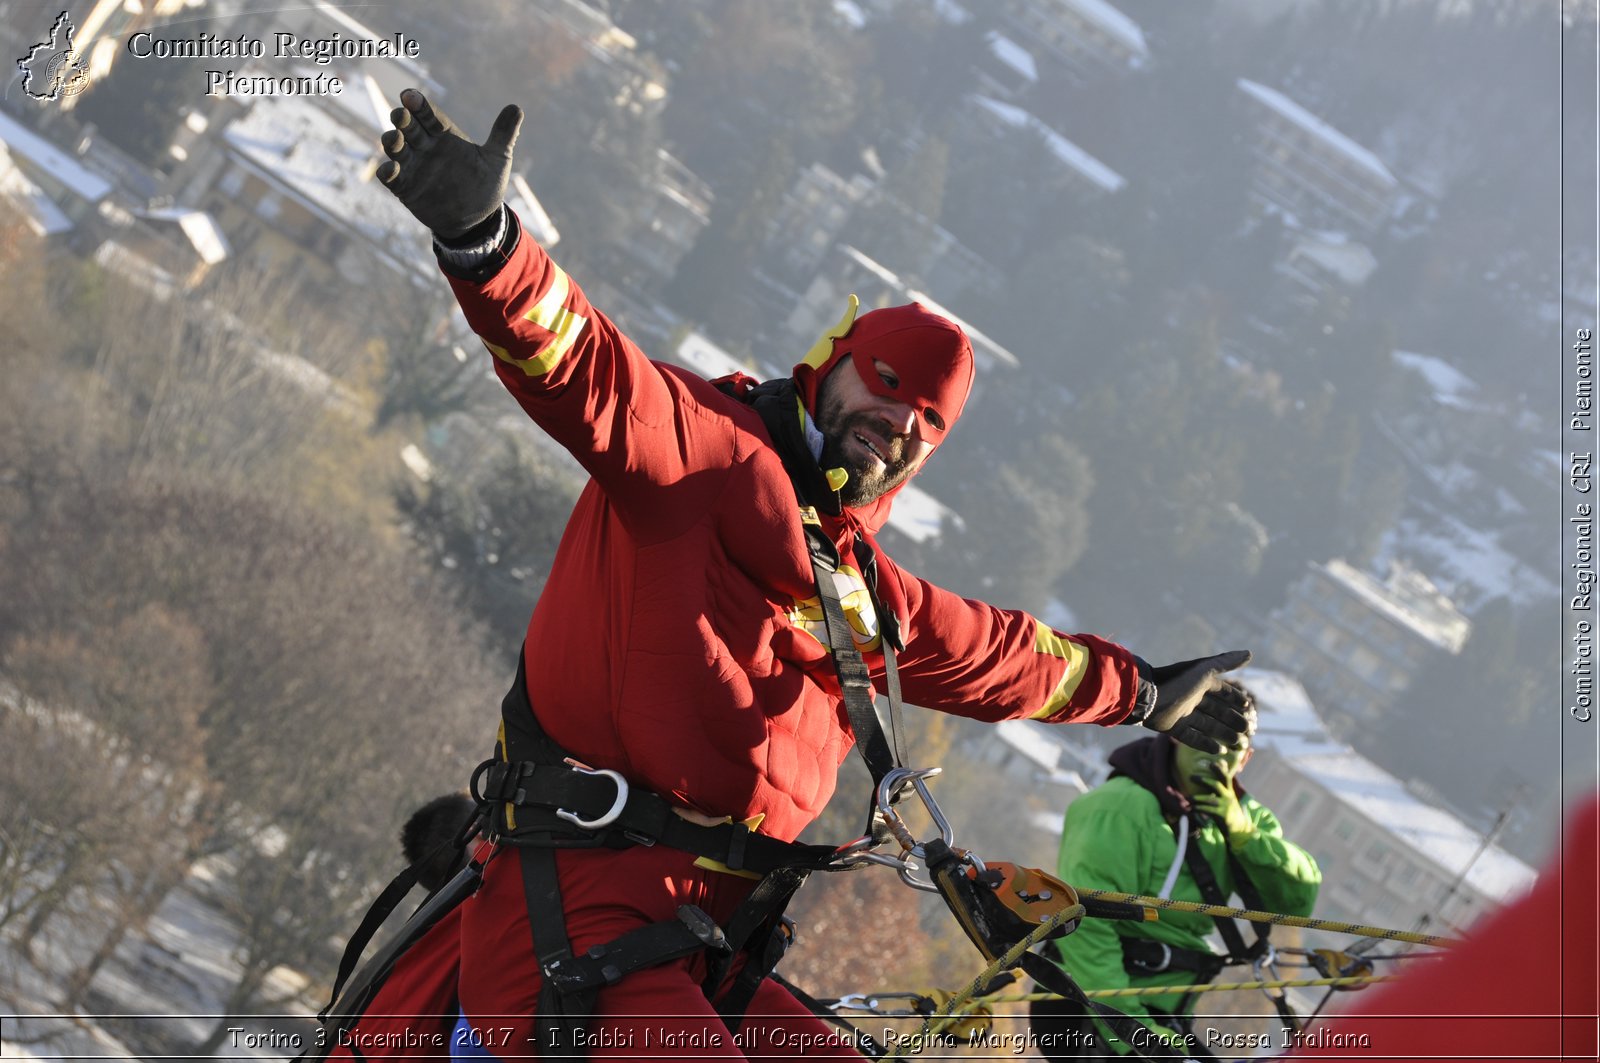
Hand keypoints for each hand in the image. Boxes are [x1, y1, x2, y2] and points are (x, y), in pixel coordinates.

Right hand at [378, 88, 522, 238]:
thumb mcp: (498, 160)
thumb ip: (503, 134)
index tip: (410, 96)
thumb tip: (517, 108)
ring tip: (394, 139)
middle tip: (400, 114)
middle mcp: (426, 148)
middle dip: (402, 119)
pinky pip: (391, 178)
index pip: (429, 115)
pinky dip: (387, 172)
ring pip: (396, 148)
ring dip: (391, 141)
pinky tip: (390, 169)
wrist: (478, 221)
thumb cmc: (485, 187)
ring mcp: (414, 167)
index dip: (419, 105)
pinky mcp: (407, 188)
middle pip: (409, 127)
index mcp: (445, 136)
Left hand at [1142, 651, 1251, 753]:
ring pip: (1207, 725)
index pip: (1222, 691)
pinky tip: (1219, 751)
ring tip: (1237, 742)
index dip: (1235, 698)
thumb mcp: (1204, 670)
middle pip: (1216, 710)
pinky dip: (1205, 744)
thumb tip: (1250, 653)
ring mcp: (1182, 713)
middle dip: (1232, 719)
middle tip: (1247, 730)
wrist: (1147, 696)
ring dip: (1222, 733)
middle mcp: (1191, 697)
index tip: (1248, 707)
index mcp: (1198, 683)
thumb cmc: (1178, 681)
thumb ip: (1226, 663)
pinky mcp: (1172, 727)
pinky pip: (1191, 737)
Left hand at [1190, 776, 1255, 845]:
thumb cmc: (1229, 811)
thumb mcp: (1228, 798)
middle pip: (1217, 785)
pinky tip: (1191, 808)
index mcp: (1229, 791)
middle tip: (1191, 777)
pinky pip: (1208, 810)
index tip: (1212, 762)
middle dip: (1203, 780)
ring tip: (1187, 798)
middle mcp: (1228, 797)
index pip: (1226, 777)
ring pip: (1210, 799)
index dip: (1220, 769)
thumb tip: (1218, 774)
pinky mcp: (1223, 816)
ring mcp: (1226, 806)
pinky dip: (1198, 808)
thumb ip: (1222, 787)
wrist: (1239, 829)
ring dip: (1197, 798)